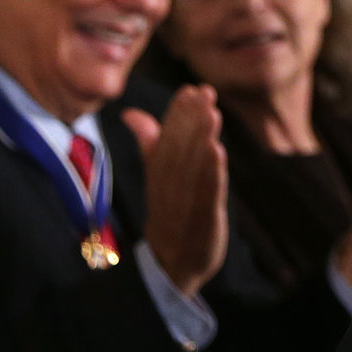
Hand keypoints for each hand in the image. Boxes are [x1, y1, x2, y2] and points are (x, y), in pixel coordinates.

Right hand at [123, 86, 227, 297]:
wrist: (171, 262)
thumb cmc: (169, 211)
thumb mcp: (157, 175)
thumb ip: (150, 143)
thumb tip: (132, 113)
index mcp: (160, 171)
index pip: (168, 138)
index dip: (179, 114)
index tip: (191, 89)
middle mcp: (171, 184)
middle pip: (181, 148)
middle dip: (193, 119)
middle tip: (205, 93)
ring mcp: (187, 201)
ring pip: (194, 167)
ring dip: (203, 139)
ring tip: (212, 113)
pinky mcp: (205, 217)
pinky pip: (207, 193)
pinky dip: (213, 173)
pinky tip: (219, 152)